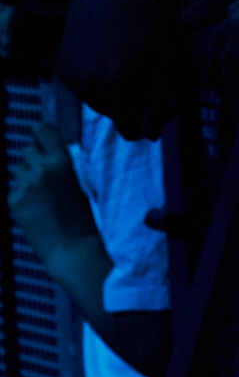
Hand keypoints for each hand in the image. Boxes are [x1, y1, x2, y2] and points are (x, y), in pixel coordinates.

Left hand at [7, 124, 93, 256]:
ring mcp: (23, 187)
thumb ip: (66, 163)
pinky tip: (36, 204)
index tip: (47, 138)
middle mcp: (39, 170)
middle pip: (28, 149)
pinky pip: (15, 188)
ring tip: (42, 189)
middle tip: (48, 170)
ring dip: (28, 173)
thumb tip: (54, 151)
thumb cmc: (86, 214)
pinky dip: (23, 192)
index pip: (42, 130)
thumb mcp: (83, 180)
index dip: (44, 133)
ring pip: (18, 169)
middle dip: (36, 156)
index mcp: (60, 162)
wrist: (72, 246)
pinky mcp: (13, 202)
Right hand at [57, 0, 205, 138]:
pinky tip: (111, 57)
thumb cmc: (149, 21)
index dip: (150, 122)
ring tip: (131, 64)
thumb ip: (160, 100)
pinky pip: (84, 89)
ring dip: (115, 94)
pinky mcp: (61, 67)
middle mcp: (87, 82)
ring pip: (99, 104)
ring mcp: (71, 75)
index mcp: (116, 81)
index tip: (163, 107)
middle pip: (115, 116)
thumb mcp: (167, 58)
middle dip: (133, 105)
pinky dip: (98, 81)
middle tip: (150, 81)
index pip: (131, 129)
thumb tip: (150, 135)